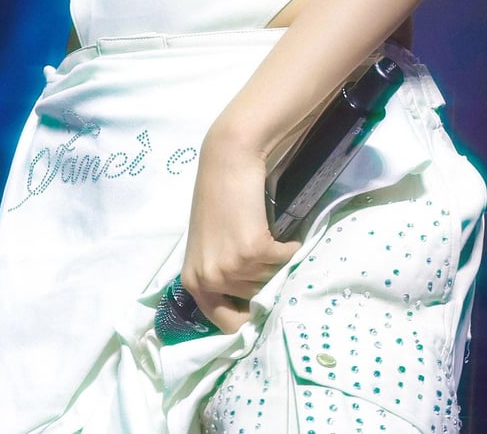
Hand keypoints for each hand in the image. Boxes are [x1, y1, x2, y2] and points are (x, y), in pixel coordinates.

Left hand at [179, 129, 301, 334]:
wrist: (227, 161)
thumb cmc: (218, 199)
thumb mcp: (210, 247)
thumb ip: (222, 278)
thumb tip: (253, 313)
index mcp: (194, 283)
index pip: (226, 325)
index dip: (250, 320)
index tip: (266, 311)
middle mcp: (209, 279)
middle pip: (254, 302)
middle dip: (267, 283)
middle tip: (272, 262)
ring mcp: (231, 266)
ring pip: (271, 280)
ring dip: (279, 264)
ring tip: (274, 243)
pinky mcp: (253, 249)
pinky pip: (285, 260)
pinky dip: (292, 249)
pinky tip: (286, 235)